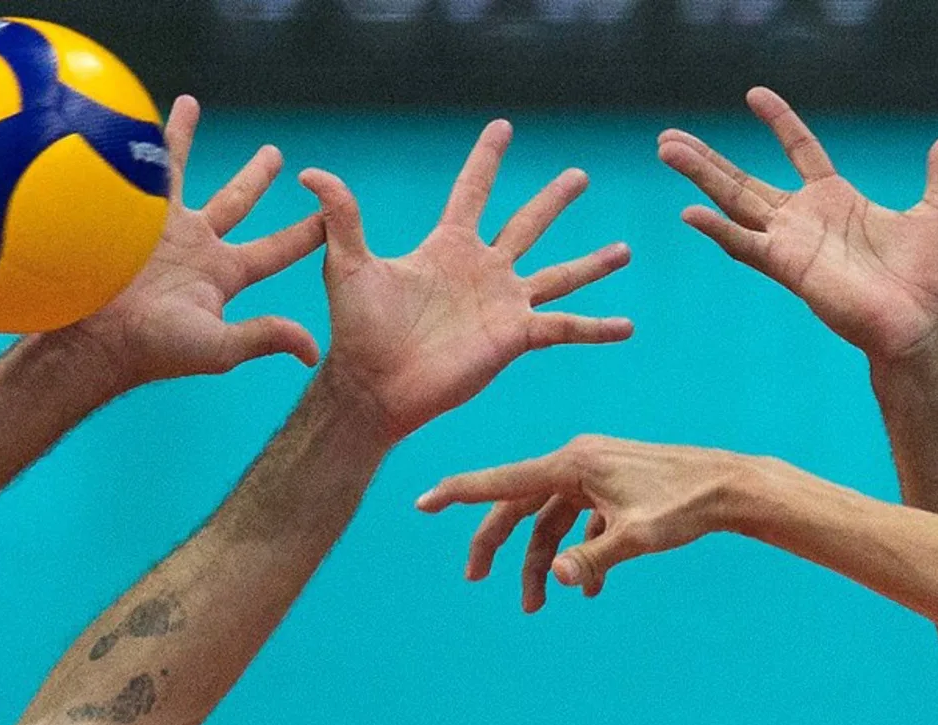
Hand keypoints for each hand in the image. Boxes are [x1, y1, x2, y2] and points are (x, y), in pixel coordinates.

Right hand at [58, 95, 324, 393]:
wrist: (92, 339)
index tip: (332, 215)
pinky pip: (137, 165)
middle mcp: (197, 246)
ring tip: (188, 105)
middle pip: (237, 200)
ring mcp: (160, 228)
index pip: (279, 249)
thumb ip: (264, 336)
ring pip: (178, 170)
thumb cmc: (154, 349)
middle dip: (257, 176)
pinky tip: (137, 112)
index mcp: (225, 273)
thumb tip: (314, 351)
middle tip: (276, 152)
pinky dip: (139, 139)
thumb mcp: (218, 345)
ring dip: (182, 139)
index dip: (307, 233)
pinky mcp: (124, 213)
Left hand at [301, 120, 633, 441]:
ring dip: (591, 263)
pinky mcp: (515, 337)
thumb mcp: (348, 265)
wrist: (373, 384)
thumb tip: (311, 173)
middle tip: (578, 175)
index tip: (503, 127)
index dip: (486, 159)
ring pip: (558, 275)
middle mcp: (481, 271)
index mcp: (447, 247)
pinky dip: (596, 327)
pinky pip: (565, 327)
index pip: (473, 191)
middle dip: (552, 200)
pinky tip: (627, 326)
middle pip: (527, 225)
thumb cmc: (357, 329)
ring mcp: (502, 304)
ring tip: (623, 250)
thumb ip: (341, 217)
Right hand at [417, 435, 750, 612]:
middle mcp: (576, 461)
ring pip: (550, 518)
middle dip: (499, 545)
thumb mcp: (638, 537)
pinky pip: (579, 519)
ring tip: (540, 603)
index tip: (424, 502)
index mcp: (573, 463)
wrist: (730, 486)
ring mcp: (594, 472)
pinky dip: (577, 551)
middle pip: (520, 505)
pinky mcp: (611, 486)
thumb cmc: (685, 504)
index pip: (503, 480)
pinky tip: (590, 586)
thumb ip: (593, 558)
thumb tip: (557, 579)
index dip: (460, 493)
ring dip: (543, 560)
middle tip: (477, 580)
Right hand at [659, 87, 937, 362]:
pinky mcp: (786, 267)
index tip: (755, 95)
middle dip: (706, 158)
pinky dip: (717, 230)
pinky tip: (689, 213)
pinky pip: (745, 245)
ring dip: (700, 176)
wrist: (921, 324)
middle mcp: (802, 218)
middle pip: (742, 179)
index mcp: (834, 199)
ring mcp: (789, 242)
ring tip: (667, 150)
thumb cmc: (930, 279)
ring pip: (733, 202)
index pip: (800, 149)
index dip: (780, 122)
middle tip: (668, 137)